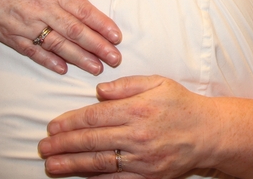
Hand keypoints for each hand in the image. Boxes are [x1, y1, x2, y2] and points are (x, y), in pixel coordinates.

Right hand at [0, 0, 122, 74]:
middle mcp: (42, 8)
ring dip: (78, 58)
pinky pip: (32, 50)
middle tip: (115, 60)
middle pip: (75, 31)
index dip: (102, 25)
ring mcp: (25, 23)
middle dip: (97, 47)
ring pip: (57, 44)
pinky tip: (63, 69)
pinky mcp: (10, 33)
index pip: (84, 11)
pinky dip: (48, 60)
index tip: (117, 37)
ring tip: (96, 68)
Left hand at [39, 75, 214, 177]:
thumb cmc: (181, 104)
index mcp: (137, 109)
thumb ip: (126, 84)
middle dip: (63, 144)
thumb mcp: (157, 82)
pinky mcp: (149, 175)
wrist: (209, 132)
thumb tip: (98, 91)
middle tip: (43, 147)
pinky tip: (79, 176)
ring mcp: (143, 158)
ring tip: (52, 165)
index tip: (52, 125)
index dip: (70, 122)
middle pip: (92, 141)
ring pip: (100, 163)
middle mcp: (138, 135)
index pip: (95, 116)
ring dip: (72, 165)